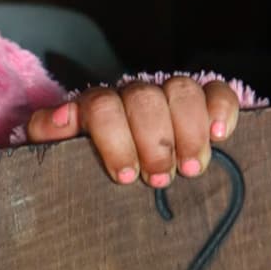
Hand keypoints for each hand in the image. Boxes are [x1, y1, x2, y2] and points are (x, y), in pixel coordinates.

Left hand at [25, 77, 242, 186]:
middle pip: (145, 99)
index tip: (125, 177)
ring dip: (188, 131)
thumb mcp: (59, 156)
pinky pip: (217, 92)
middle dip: (154, 142)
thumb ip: (49, 134)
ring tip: (190, 169)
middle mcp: (133, 94)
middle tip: (158, 179)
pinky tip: (220, 136)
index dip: (116, 140)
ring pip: (182, 90)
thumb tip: (64, 117)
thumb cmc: (88, 169)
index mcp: (96, 105)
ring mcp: (168, 96)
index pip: (103, 106)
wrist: (119, 176)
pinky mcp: (202, 104)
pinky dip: (221, 110)